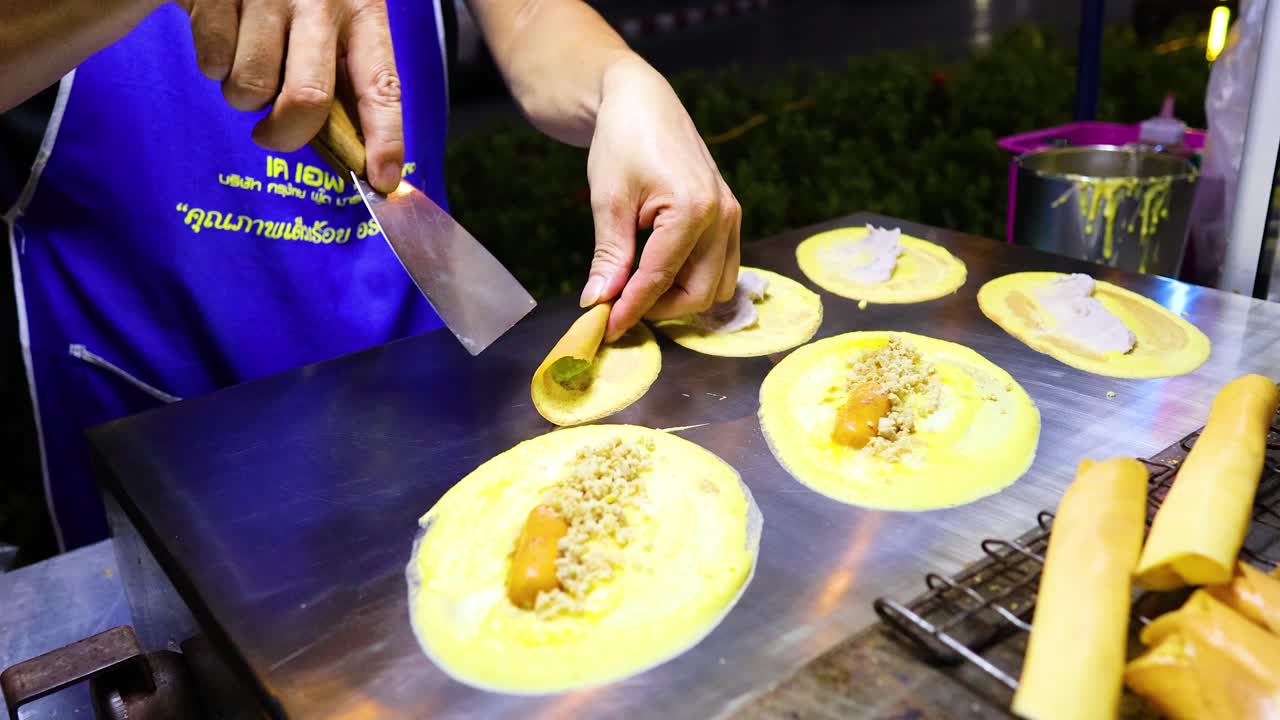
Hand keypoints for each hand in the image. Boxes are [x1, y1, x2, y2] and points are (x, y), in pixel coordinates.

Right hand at [175, 0, 403, 191]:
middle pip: (307, 100)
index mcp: (362, 10)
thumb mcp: (336, 20)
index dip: (385, 139)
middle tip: (273, 135)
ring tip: (250, 62)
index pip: (382, 86)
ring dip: (245, 96)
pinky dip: (214, 65)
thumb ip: (344, 76)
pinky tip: (224, 35)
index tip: (381, 180)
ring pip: (250, 88)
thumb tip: (354, 155)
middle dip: (286, 134)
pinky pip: (212, 63)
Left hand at [580, 58, 740, 341]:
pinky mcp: (731, 217)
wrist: (644, 103)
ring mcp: (732, 217)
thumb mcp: (609, 201)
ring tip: (638, 289)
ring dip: (680, 299)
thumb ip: (610, 256)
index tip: (604, 329)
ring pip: (717, 287)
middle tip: (620, 308)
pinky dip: (693, 280)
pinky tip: (660, 273)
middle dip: (659, 310)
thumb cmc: (622, 142)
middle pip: (698, 294)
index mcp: (693, 210)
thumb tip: (598, 302)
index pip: (659, 279)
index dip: (629, 310)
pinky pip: (722, 267)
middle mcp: (723, 217)